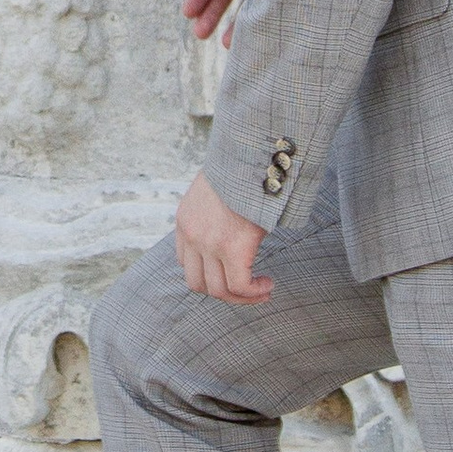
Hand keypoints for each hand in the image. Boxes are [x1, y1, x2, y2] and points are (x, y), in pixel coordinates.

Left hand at [177, 167, 274, 303]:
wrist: (251, 153)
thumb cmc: (241, 167)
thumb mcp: (214, 188)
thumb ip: (214, 209)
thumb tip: (232, 221)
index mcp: (184, 221)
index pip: (185, 262)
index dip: (208, 273)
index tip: (230, 272)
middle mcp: (192, 235)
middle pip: (198, 283)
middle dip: (223, 293)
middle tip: (247, 291)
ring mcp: (210, 244)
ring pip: (219, 290)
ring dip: (242, 298)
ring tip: (262, 291)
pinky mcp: (233, 248)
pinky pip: (240, 286)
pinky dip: (254, 292)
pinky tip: (268, 285)